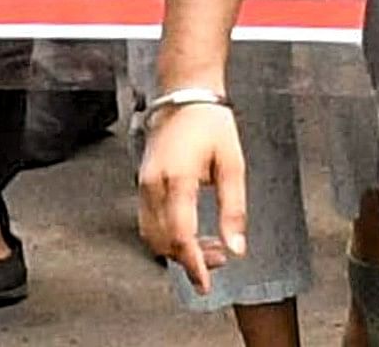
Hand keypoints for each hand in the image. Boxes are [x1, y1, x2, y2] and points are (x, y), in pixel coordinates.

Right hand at [136, 100, 248, 292]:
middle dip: (190, 258)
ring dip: (177, 250)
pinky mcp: (142, 184)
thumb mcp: (233, 164)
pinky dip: (168, 236)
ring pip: (152, 236)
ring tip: (208, 248)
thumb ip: (234, 209)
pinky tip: (191, 234)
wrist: (184, 95)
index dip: (193, 263)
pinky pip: (149, 222)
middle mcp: (153, 184)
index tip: (205, 284)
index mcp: (178, 178)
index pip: (181, 234)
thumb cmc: (210, 124)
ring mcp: (143, 184)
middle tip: (220, 258)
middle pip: (164, 241)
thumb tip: (236, 248)